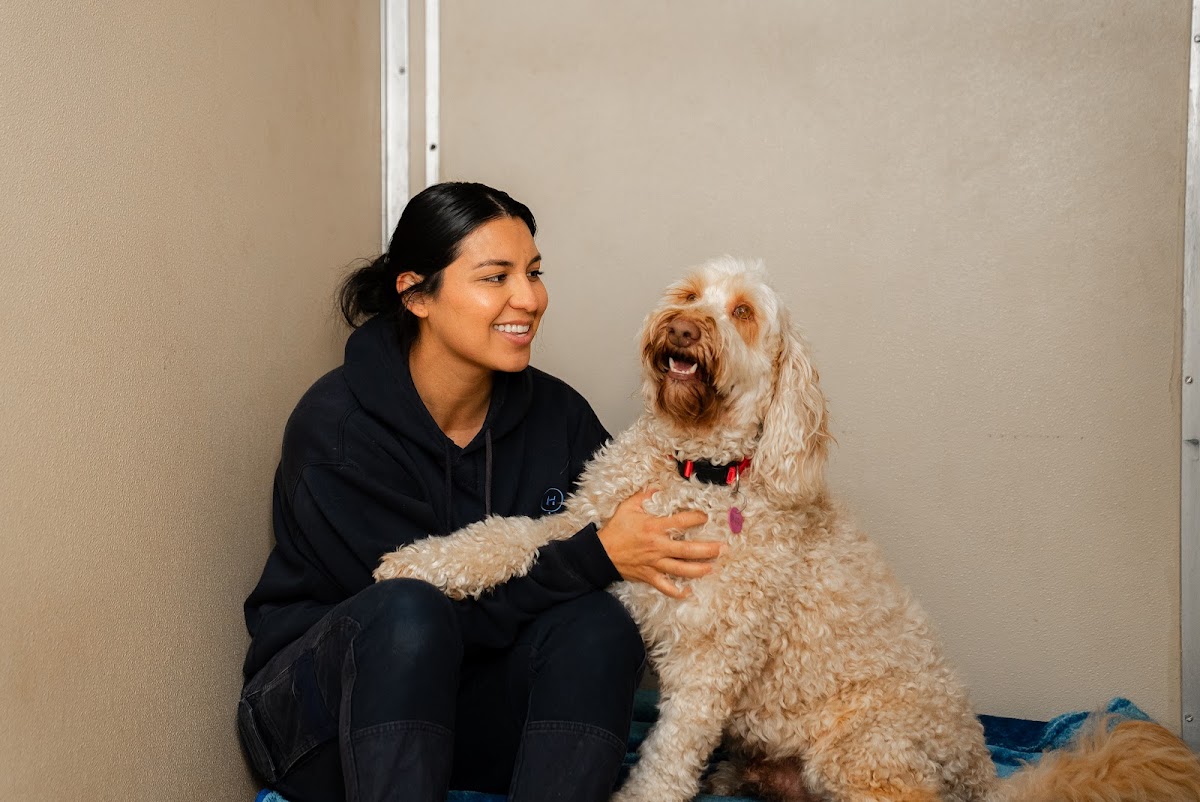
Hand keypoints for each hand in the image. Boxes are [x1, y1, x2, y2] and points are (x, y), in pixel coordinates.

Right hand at [596, 488, 718, 598]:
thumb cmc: (615, 529)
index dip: (696, 518)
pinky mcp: (649, 576)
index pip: (681, 522)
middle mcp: (657, 547)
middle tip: (723, 548)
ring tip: (713, 567)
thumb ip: (644, 496)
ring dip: (699, 569)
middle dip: (708, 549)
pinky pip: (666, 587)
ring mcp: (654, 564)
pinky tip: (689, 592)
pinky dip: (678, 592)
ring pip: (681, 569)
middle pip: (688, 550)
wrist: (600, 553)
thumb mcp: (628, 507)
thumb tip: (658, 487)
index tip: (705, 516)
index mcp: (654, 527)